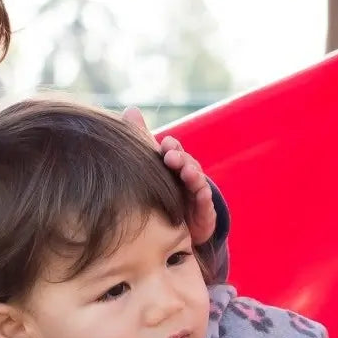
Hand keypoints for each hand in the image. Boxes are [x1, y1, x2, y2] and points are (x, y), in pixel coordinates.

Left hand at [123, 106, 215, 244]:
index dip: (171, 147)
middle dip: (180, 159)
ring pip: (197, 181)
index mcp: (174, 165)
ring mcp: (197, 194)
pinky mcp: (205, 214)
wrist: (175, 227)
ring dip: (193, 175)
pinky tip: (200, 194)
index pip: (174, 151)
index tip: (164, 145)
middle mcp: (187, 177)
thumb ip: (141, 138)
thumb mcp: (151, 166)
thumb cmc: (163, 192)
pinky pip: (206, 205)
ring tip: (187, 173)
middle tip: (170, 157)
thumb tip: (131, 110)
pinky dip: (204, 198)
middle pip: (187, 163)